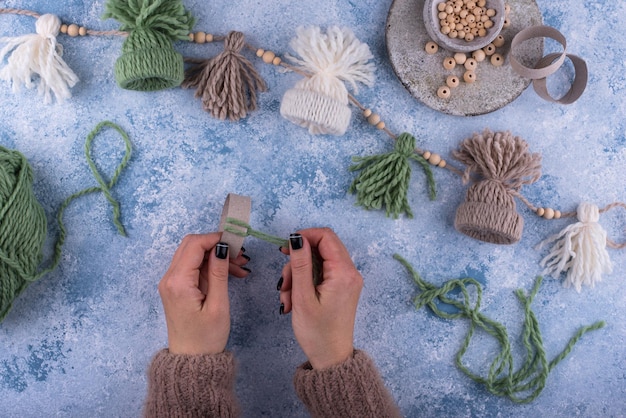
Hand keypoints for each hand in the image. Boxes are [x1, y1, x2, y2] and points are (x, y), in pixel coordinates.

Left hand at [157, 233, 250, 354]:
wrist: (192, 361)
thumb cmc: (206, 338)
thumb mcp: (218, 305)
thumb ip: (218, 272)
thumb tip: (222, 247)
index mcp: (178, 282)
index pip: (195, 245)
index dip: (216, 238)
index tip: (238, 242)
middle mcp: (169, 278)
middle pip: (191, 245)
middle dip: (217, 245)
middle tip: (240, 254)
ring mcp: (171, 283)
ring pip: (193, 255)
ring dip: (216, 255)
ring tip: (241, 266)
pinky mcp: (177, 288)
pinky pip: (193, 267)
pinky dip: (211, 265)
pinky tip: (230, 273)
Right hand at [279, 228, 363, 368]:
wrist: (331, 358)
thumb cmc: (317, 332)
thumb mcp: (303, 297)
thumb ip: (300, 264)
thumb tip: (297, 238)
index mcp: (344, 272)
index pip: (326, 236)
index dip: (304, 236)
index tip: (285, 249)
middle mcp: (349, 272)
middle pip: (320, 248)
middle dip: (297, 261)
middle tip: (284, 282)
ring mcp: (346, 280)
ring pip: (317, 262)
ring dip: (297, 275)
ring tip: (287, 298)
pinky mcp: (341, 287)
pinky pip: (320, 274)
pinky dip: (304, 282)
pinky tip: (293, 300)